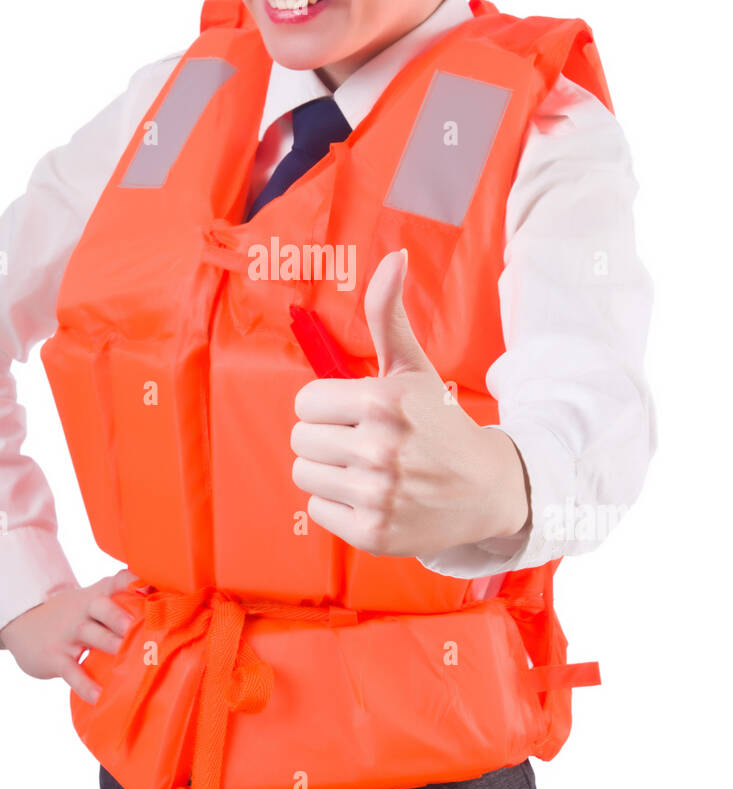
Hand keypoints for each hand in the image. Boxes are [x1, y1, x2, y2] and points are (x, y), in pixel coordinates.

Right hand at [0, 567, 139, 703]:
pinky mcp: (54, 657)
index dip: (134, 582)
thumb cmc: (72, 615)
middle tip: (140, 627)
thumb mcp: (91, 602)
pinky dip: (85, 684)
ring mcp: (68, 633)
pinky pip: (72, 671)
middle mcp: (83, 609)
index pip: (117, 581)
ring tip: (129, 661)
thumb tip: (161, 609)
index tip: (151, 587)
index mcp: (96, 595)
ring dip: (110, 645)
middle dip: (121, 615)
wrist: (22, 623)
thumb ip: (121, 602)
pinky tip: (99, 696)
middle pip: (103, 606)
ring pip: (90, 635)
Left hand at [290, 249, 529, 559]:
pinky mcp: (372, 532)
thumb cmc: (440, 424)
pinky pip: (317, 508)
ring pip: (304, 473)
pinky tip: (371, 496)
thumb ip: (389, 315)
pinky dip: (338, 504)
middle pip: (301, 439)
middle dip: (326, 437)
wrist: (487, 489)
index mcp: (385, 402)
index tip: (356, 413)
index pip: (306, 403)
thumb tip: (392, 255)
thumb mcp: (414, 368)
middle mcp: (380, 448)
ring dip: (328, 471)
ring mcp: (377, 494)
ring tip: (365, 469)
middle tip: (361, 442)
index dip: (327, 406)